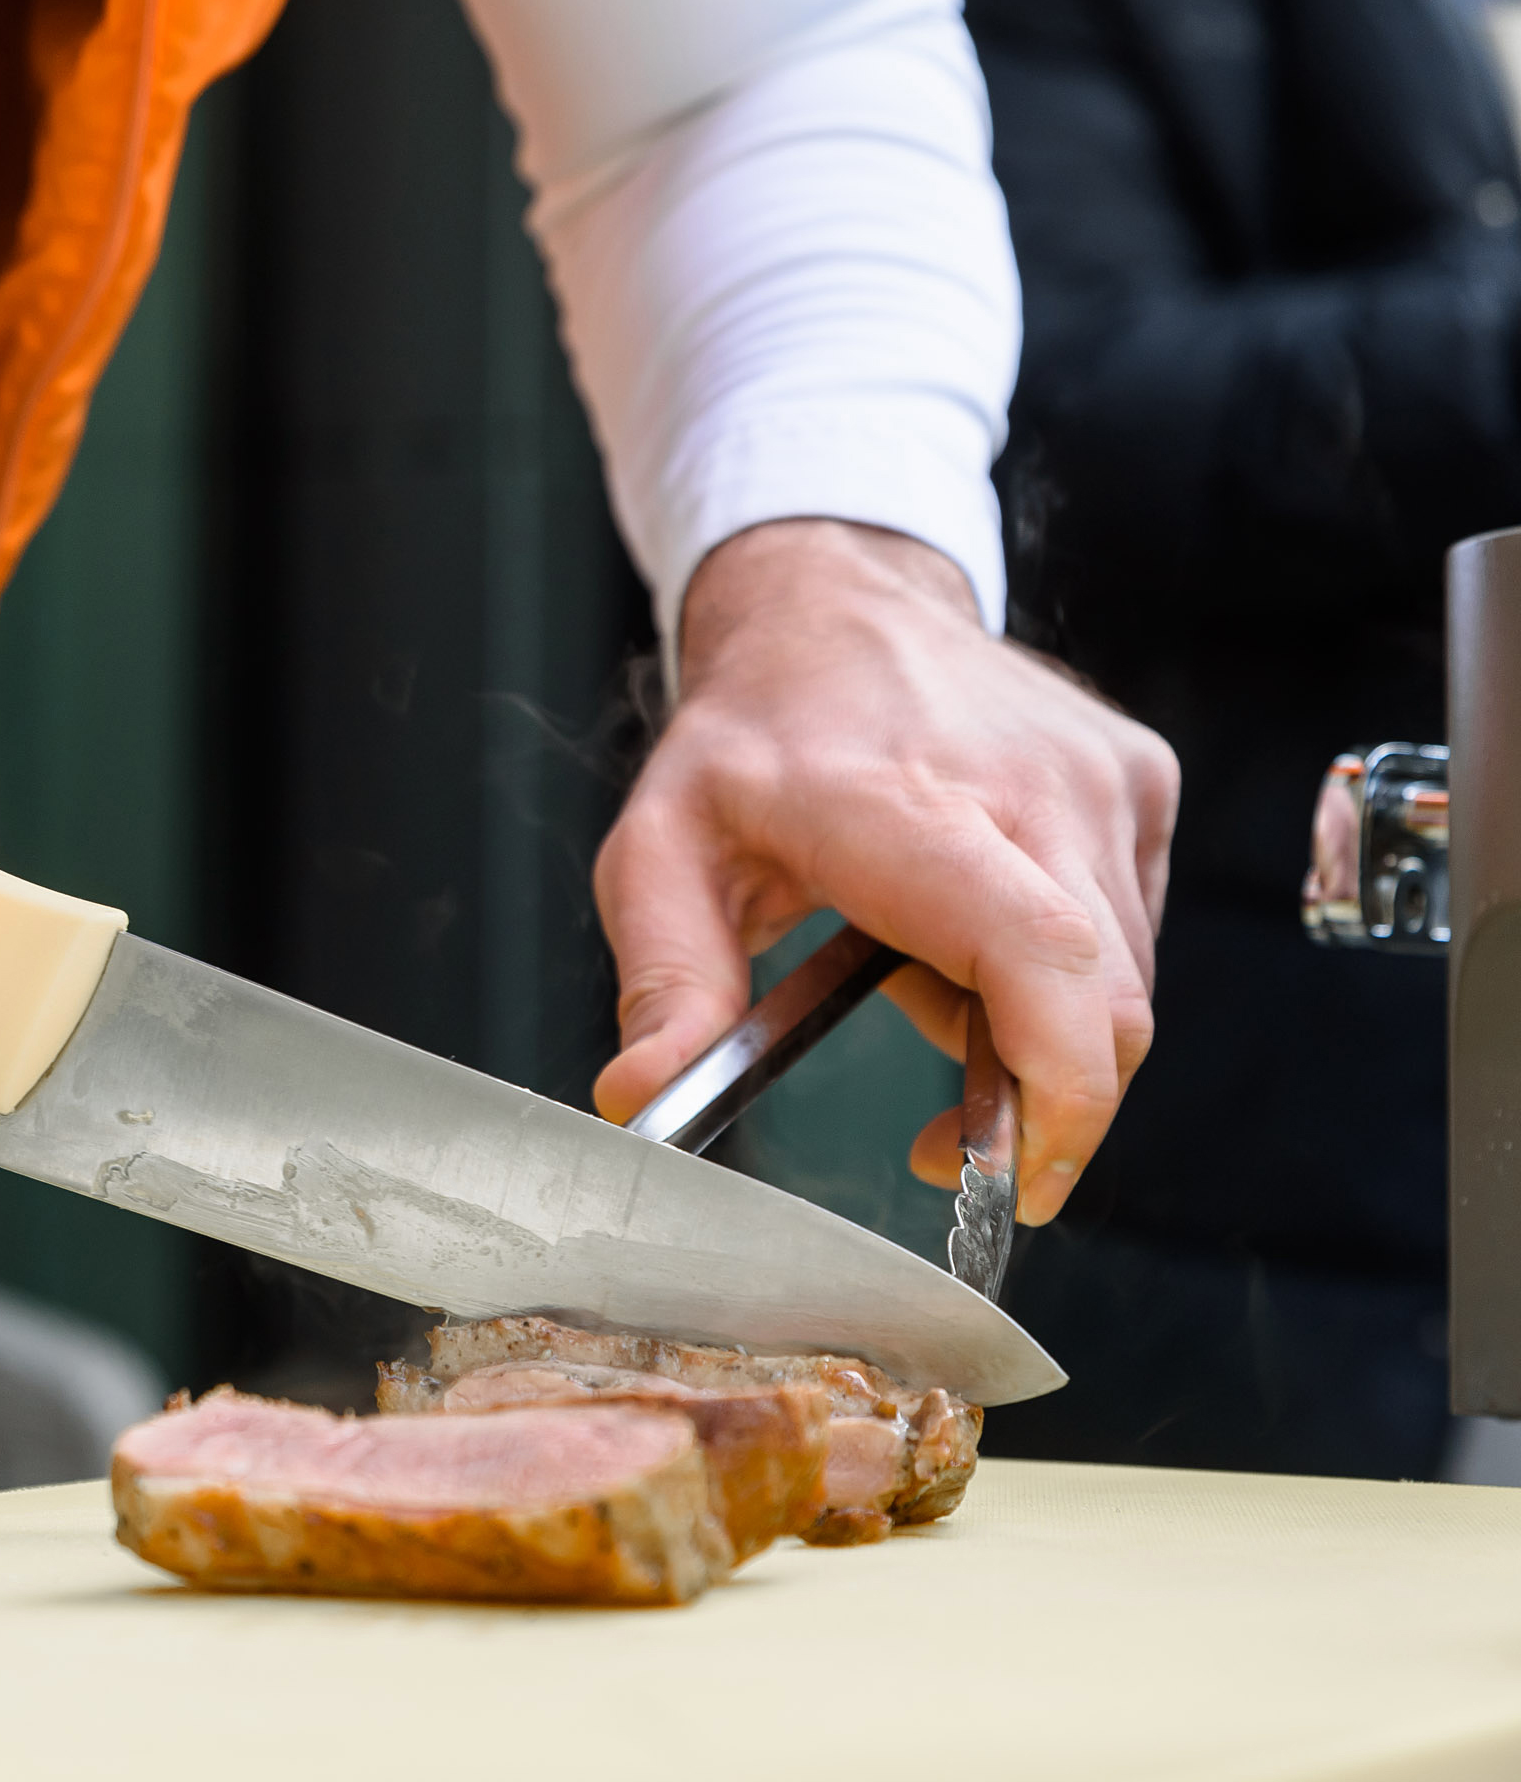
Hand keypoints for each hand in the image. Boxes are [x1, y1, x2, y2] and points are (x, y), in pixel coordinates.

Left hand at [590, 520, 1177, 1224]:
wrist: (833, 601)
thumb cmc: (747, 736)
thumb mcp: (658, 852)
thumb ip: (664, 979)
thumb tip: (642, 1096)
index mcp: (905, 805)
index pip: (1040, 959)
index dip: (1057, 1092)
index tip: (1012, 1179)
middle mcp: (1032, 785)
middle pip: (1102, 1005)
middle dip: (1038, 1105)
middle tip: (941, 1141)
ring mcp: (1103, 778)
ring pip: (1120, 979)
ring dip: (1035, 1032)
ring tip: (915, 980)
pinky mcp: (1140, 782)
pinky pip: (1128, 928)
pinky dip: (1061, 972)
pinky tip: (967, 932)